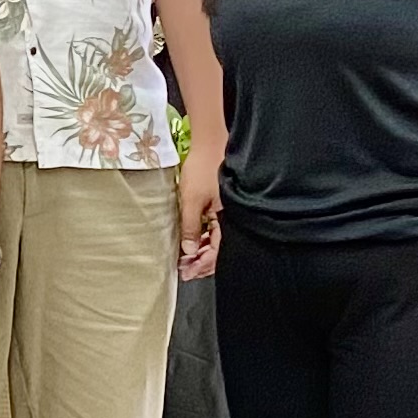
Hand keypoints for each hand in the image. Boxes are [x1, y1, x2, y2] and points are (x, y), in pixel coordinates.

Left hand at [177, 143, 221, 280]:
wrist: (211, 144)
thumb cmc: (202, 170)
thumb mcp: (191, 201)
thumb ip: (191, 228)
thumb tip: (190, 252)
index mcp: (228, 221)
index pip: (218, 253)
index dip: (202, 266)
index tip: (187, 273)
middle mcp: (232, 220)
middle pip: (219, 250)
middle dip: (202, 262)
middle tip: (185, 270)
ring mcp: (228, 213)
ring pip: (218, 240)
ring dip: (202, 251)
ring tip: (186, 259)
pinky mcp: (224, 206)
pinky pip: (217, 229)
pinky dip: (206, 238)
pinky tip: (195, 242)